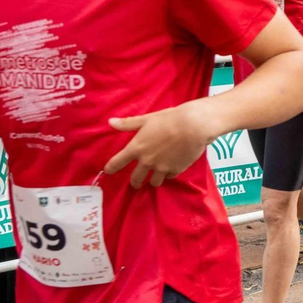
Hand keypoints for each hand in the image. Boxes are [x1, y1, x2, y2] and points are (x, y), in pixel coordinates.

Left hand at [103, 101, 220, 187]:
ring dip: (152, 180)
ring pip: (153, 182)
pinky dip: (168, 174)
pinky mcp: (175, 170)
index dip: (111, 168)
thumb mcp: (147, 119)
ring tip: (154, 177)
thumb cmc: (169, 119)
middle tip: (136, 182)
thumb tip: (110, 122)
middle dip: (134, 182)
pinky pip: (169, 177)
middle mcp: (146, 161)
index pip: (117, 162)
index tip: (108, 171)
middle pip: (135, 179)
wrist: (193, 126)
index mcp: (136, 148)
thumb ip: (128, 123)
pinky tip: (170, 169)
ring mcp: (161, 168)